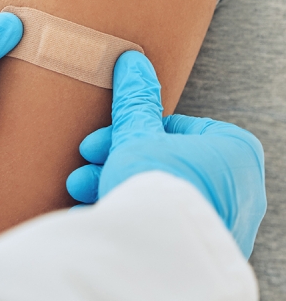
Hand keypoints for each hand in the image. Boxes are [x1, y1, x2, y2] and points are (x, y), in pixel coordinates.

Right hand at [66, 51, 265, 257]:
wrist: (156, 257)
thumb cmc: (156, 187)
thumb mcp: (138, 136)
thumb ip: (136, 101)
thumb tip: (132, 61)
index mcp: (234, 151)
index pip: (175, 127)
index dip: (128, 131)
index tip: (98, 141)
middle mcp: (238, 187)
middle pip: (162, 161)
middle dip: (115, 161)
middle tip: (85, 164)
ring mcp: (222, 222)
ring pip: (160, 193)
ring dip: (115, 186)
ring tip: (81, 190)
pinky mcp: (201, 250)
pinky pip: (162, 223)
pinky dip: (131, 214)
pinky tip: (98, 213)